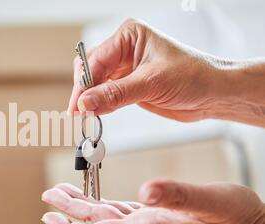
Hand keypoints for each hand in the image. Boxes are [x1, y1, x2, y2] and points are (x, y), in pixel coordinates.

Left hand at [41, 181, 264, 223]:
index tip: (50, 218)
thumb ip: (176, 196)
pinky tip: (98, 198)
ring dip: (83, 206)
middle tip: (48, 197)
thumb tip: (146, 192)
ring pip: (106, 216)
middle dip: (69, 212)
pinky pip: (121, 211)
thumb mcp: (207, 201)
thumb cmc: (234, 221)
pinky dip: (104, 204)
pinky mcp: (156, 217)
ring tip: (63, 194)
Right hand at [69, 19, 264, 126]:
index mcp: (130, 36)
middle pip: (91, 70)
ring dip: (90, 101)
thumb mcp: (152, 83)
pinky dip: (99, 106)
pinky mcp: (127, 86)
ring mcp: (124, 69)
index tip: (79, 103)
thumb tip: (87, 102)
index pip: (96, 59)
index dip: (85, 83)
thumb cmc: (194, 75)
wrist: (213, 94)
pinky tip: (96, 115)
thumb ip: (116, 93)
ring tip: (86, 117)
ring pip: (95, 85)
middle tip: (80, 112)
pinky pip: (105, 96)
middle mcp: (124, 50)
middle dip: (84, 92)